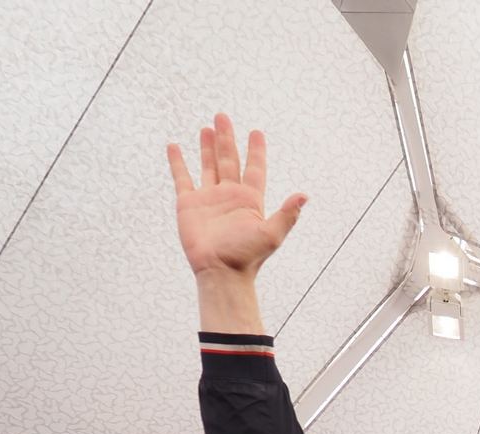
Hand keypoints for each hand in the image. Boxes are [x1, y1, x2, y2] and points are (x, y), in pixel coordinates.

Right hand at [168, 114, 305, 278]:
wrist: (220, 271)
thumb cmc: (247, 256)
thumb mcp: (272, 234)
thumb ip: (287, 214)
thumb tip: (304, 195)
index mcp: (250, 200)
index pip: (254, 168)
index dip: (256, 151)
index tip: (257, 132)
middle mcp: (230, 195)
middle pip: (229, 159)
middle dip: (227, 138)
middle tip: (223, 116)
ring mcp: (209, 198)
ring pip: (209, 165)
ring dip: (208, 146)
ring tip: (207, 127)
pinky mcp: (189, 203)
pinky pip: (182, 178)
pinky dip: (178, 162)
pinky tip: (175, 147)